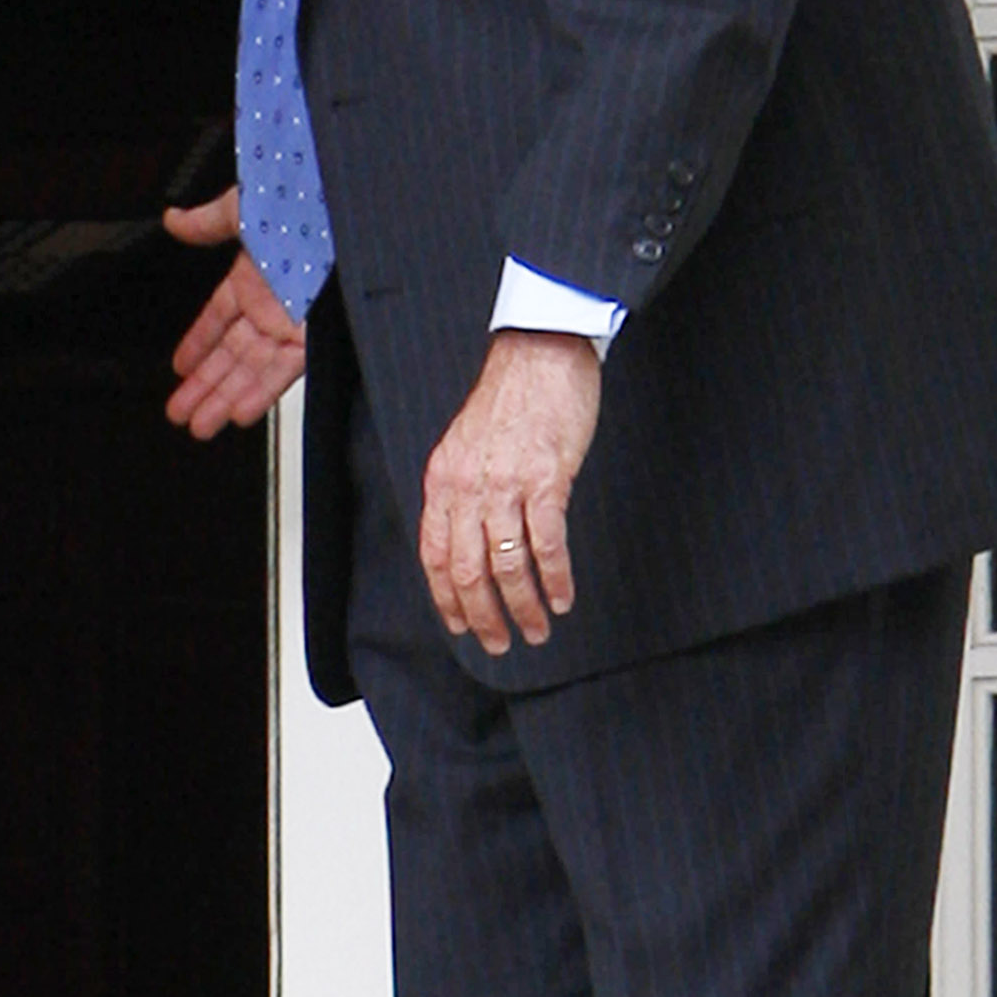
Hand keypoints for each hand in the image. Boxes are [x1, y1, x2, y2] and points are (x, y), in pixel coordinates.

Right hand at [163, 188, 305, 435]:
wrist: (344, 210)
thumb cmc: (300, 202)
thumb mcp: (242, 209)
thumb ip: (207, 221)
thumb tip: (174, 219)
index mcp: (252, 275)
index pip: (217, 319)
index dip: (196, 344)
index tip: (180, 368)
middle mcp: (271, 304)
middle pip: (230, 356)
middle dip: (204, 386)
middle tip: (181, 413)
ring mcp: (292, 323)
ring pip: (251, 372)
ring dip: (224, 400)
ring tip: (201, 426)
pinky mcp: (314, 337)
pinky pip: (283, 372)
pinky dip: (260, 393)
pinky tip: (240, 414)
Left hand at [420, 329, 603, 654]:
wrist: (539, 353)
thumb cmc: (508, 400)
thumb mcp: (465, 446)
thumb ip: (461, 492)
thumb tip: (467, 541)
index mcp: (443, 480)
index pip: (433, 555)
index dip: (445, 599)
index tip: (459, 627)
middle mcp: (466, 487)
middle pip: (466, 570)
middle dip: (483, 617)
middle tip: (500, 643)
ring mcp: (505, 484)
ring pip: (506, 565)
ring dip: (523, 607)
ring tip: (537, 630)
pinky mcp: (545, 479)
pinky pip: (546, 544)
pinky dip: (555, 579)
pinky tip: (563, 597)